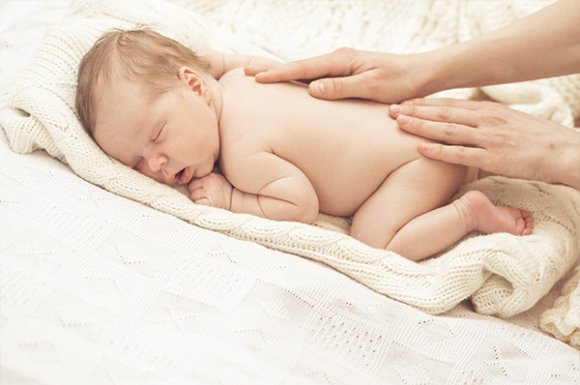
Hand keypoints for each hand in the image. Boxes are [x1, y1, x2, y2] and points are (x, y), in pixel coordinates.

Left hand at [188, 172, 232, 208]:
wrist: (235, 199)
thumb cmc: (224, 189)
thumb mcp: (217, 177)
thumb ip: (205, 177)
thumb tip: (191, 177)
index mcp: (210, 176)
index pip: (193, 180)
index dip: (195, 186)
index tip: (200, 189)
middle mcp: (209, 183)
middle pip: (192, 188)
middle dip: (195, 192)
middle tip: (202, 195)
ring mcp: (210, 193)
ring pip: (193, 196)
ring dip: (197, 198)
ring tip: (205, 199)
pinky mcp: (210, 203)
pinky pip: (197, 203)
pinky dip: (200, 204)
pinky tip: (206, 203)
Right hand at [244, 47, 432, 103]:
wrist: (421, 75)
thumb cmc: (400, 82)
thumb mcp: (372, 87)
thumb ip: (342, 88)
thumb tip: (312, 89)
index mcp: (341, 61)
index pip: (302, 69)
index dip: (278, 75)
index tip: (256, 78)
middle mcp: (337, 60)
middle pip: (297, 66)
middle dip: (271, 69)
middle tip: (244, 71)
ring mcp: (340, 67)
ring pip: (304, 72)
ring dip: (281, 74)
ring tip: (259, 76)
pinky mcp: (344, 75)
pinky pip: (314, 78)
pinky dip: (297, 80)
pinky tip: (289, 85)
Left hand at [390, 98, 579, 188]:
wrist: (562, 151)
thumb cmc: (534, 139)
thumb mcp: (507, 122)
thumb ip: (483, 122)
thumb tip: (462, 125)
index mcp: (487, 110)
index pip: (449, 104)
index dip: (424, 103)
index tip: (404, 102)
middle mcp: (485, 120)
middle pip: (443, 113)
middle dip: (415, 110)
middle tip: (390, 109)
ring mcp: (489, 138)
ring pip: (447, 130)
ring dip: (421, 125)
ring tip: (398, 122)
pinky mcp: (493, 158)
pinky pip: (460, 154)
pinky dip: (438, 151)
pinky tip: (420, 148)